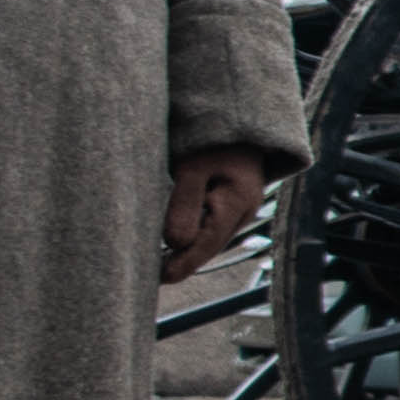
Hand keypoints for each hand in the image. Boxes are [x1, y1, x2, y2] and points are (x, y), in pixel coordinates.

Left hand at [161, 148, 273, 285]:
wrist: (237, 120)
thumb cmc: (212, 138)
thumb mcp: (192, 167)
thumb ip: (184, 205)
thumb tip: (174, 244)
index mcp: (237, 202)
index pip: (206, 243)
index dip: (182, 264)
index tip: (159, 278)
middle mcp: (245, 209)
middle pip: (211, 246)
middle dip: (184, 262)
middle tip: (153, 278)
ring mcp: (243, 207)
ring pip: (213, 238)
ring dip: (189, 251)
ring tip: (160, 265)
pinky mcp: (234, 201)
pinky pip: (214, 226)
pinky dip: (196, 236)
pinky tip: (176, 243)